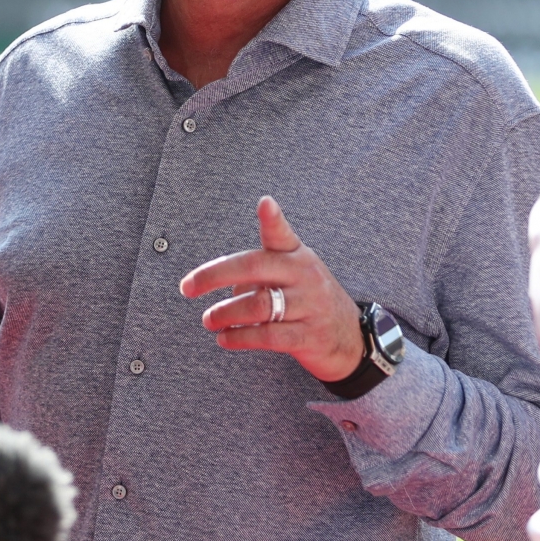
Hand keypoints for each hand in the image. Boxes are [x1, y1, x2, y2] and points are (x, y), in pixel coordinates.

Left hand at [180, 196, 364, 383]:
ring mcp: (309, 305)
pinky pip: (268, 336)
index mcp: (297, 256)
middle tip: (189, 287)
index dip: (273, 218)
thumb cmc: (311, 302)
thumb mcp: (294, 277)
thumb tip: (226, 288)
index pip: (282, 234)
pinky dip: (240, 337)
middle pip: (255, 267)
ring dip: (225, 313)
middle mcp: (304, 275)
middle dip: (215, 276)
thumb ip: (261, 275)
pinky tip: (225, 338)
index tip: (265, 202)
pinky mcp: (308, 336)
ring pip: (258, 304)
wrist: (350, 338)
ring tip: (209, 319)